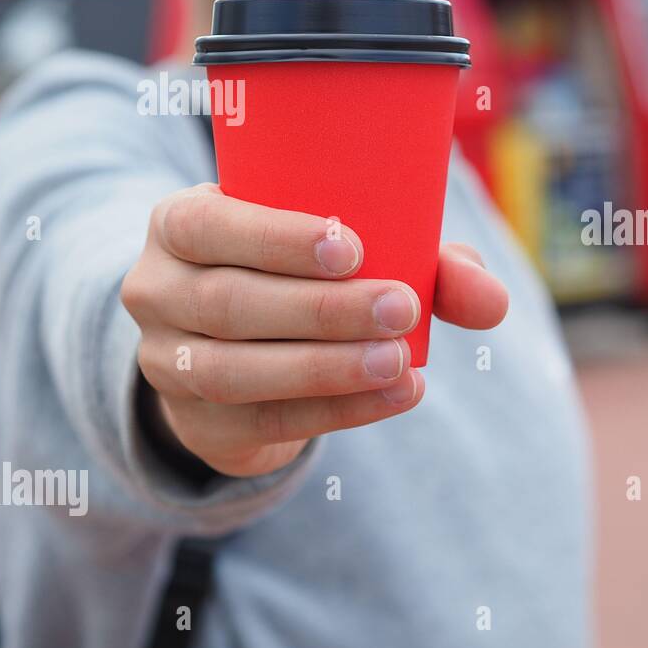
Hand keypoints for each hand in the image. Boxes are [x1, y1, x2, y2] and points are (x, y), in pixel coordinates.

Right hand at [121, 183, 507, 477]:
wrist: (241, 346)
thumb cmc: (306, 272)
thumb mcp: (352, 249)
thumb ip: (428, 261)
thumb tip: (490, 300)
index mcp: (183, 225)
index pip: (208, 225)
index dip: (275, 237)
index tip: (353, 247)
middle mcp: (157, 290)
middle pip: (230, 303)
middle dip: (322, 308)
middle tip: (402, 305)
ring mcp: (167, 362)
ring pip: (238, 369)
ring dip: (327, 367)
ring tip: (400, 361)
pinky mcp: (199, 422)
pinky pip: (266, 420)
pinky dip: (338, 410)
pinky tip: (395, 395)